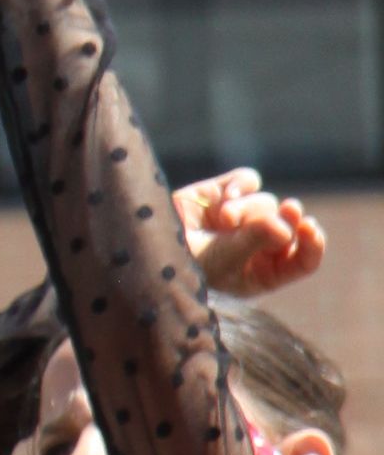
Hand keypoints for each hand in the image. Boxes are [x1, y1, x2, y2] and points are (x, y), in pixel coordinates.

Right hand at [177, 164, 328, 294]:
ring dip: (247, 210)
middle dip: (284, 219)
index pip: (302, 260)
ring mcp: (240, 219)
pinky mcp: (222, 193)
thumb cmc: (183, 267)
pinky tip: (223, 201)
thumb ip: (256, 240)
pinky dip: (240, 187)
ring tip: (223, 221)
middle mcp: (255, 246)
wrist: (142, 247)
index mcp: (262, 274)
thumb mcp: (223, 260)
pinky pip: (249, 180)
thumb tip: (287, 224)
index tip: (309, 227)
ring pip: (266, 202)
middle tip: (290, 209)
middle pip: (287, 225)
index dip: (312, 243)